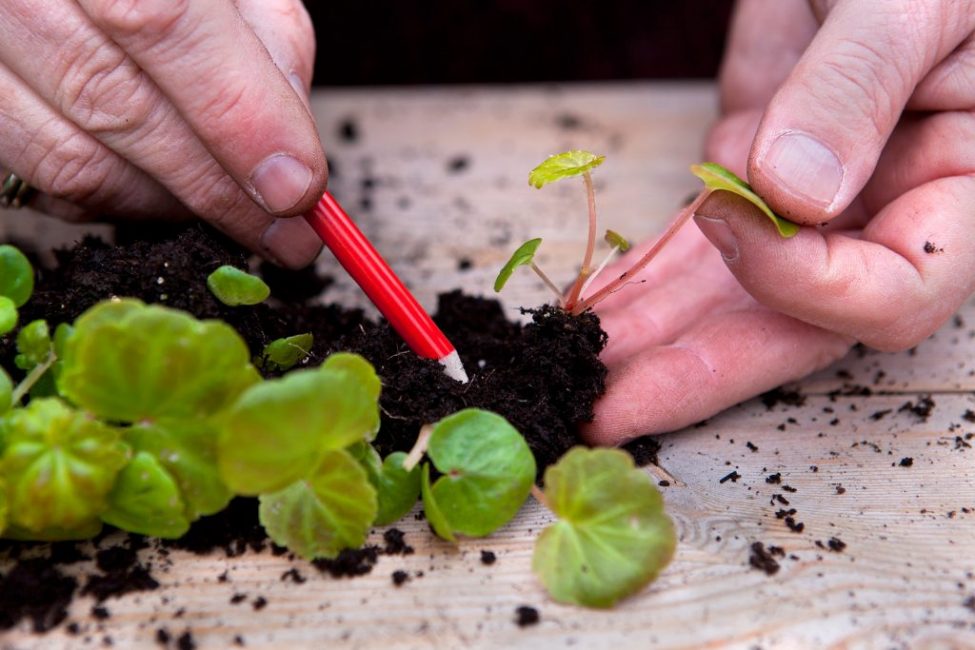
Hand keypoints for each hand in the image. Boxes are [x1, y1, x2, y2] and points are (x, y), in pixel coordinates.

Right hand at [0, 0, 325, 267]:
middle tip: (283, 232)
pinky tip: (162, 191)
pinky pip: (41, 179)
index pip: (160, 20)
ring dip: (169, 205)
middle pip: (114, 102)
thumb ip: (268, 48)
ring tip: (228, 208)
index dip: (235, 118)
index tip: (295, 188)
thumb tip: (289, 155)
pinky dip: (117, 202)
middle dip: (216, 187)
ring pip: (73, 157)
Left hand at [584, 0, 974, 444]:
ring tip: (569, 374)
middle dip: (692, 370)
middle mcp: (878, 216)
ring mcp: (804, 206)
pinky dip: (639, 279)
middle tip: (603, 410)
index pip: (891, 290)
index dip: (804, 280)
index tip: (728, 217)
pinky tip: (588, 314)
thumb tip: (793, 195)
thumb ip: (856, 88)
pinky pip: (690, 247)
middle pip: (790, 325)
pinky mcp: (743, 178)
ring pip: (726, 297)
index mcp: (955, 188)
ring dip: (647, 338)